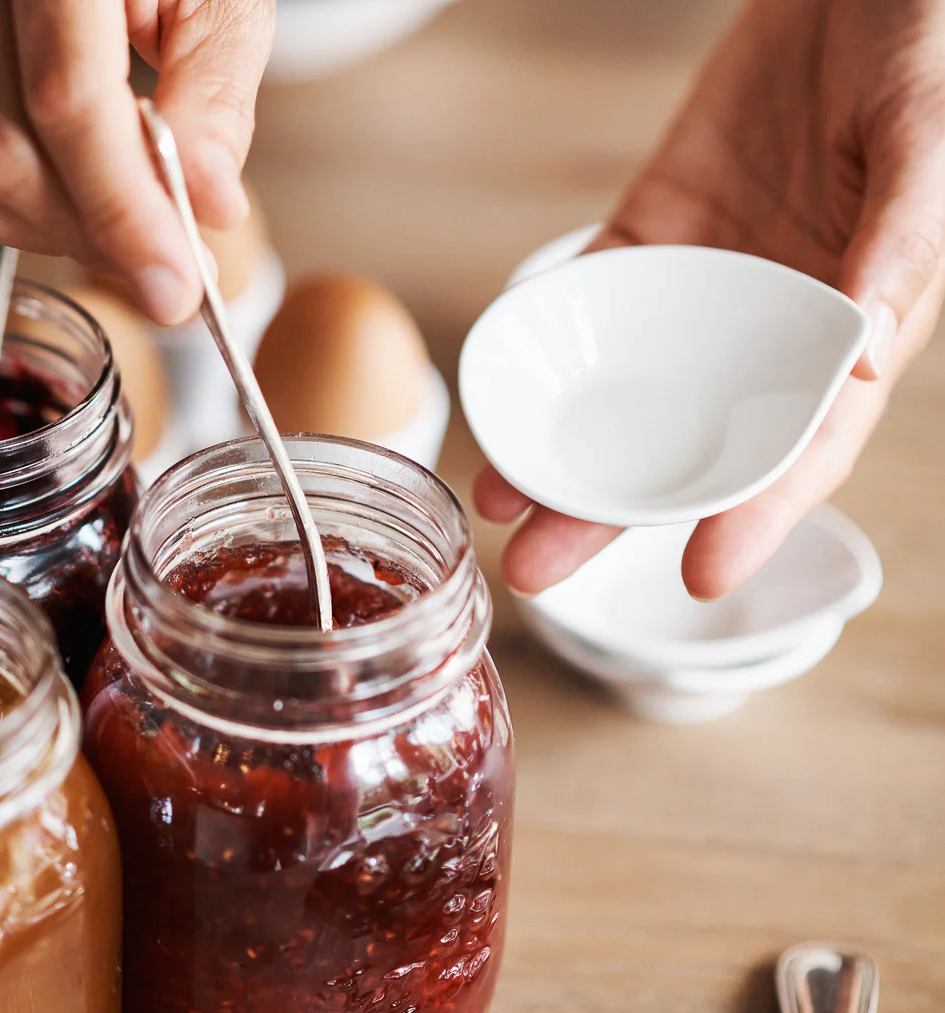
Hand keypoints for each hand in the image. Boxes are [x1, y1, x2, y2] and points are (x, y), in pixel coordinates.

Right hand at [0, 0, 274, 325]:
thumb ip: (214, 90)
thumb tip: (205, 206)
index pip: (66, 102)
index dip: (123, 208)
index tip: (175, 283)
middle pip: (0, 152)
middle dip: (88, 232)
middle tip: (160, 260)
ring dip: (36, 229)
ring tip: (110, 224)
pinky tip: (53, 185)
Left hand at [475, 0, 944, 598]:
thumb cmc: (923, 51)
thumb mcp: (928, 142)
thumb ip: (902, 243)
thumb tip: (860, 357)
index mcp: (855, 326)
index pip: (802, 446)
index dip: (756, 518)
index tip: (699, 577)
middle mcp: (772, 322)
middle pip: (686, 442)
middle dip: (610, 514)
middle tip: (534, 571)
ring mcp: (707, 279)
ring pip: (626, 387)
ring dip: (560, 450)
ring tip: (495, 503)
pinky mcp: (655, 225)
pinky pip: (590, 294)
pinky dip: (547, 344)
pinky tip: (501, 394)